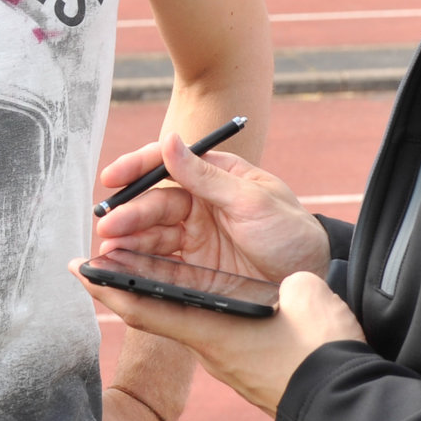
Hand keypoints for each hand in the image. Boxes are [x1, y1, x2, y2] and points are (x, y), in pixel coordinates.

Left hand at [79, 270, 363, 416]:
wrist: (348, 411)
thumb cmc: (321, 353)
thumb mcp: (304, 298)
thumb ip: (285, 282)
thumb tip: (286, 286)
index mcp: (211, 330)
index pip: (144, 306)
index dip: (108, 286)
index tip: (78, 268)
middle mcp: (211, 348)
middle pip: (159, 311)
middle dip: (133, 284)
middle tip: (110, 256)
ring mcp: (229, 363)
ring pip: (189, 322)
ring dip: (168, 297)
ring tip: (158, 266)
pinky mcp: (249, 371)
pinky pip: (217, 334)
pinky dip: (204, 312)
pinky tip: (216, 298)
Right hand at [92, 135, 329, 283]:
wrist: (313, 279)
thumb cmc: (291, 232)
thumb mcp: (252, 200)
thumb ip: (206, 176)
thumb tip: (170, 141)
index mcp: (215, 178)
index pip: (168, 165)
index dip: (137, 169)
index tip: (112, 178)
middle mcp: (200, 205)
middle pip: (154, 204)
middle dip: (128, 215)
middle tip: (108, 228)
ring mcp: (196, 237)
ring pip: (152, 235)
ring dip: (128, 240)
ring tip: (108, 251)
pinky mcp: (194, 267)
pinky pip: (161, 263)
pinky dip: (139, 264)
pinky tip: (122, 267)